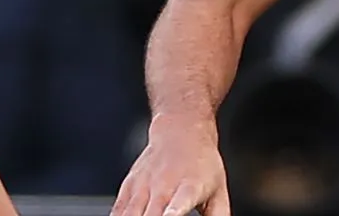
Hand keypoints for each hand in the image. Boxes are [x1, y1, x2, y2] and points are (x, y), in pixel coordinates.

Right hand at [112, 114, 229, 215]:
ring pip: (132, 213)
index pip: (179, 205)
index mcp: (190, 187)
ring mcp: (144, 185)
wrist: (180, 130)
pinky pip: (119, 209)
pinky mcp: (129, 185)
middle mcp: (164, 185)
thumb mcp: (219, 189)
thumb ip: (219, 215)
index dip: (172, 215)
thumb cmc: (202, 164)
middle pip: (152, 215)